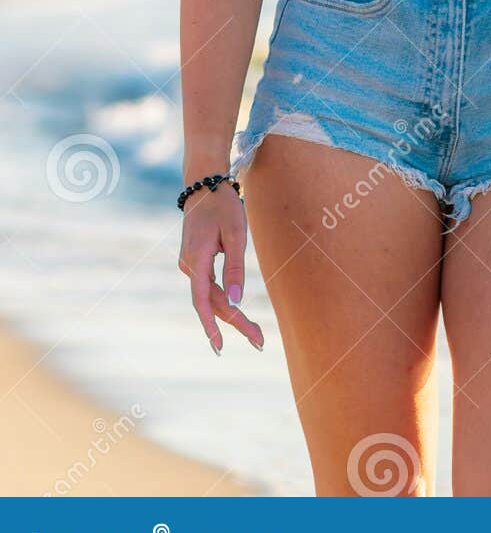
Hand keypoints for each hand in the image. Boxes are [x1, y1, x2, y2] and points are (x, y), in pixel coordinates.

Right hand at [178, 181, 263, 352]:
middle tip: (260, 341)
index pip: (203, 301)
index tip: (220, 347)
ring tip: (254, 332)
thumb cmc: (223, 206)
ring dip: (230, 315)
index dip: (211, 326)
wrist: (204, 184)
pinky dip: (223, 301)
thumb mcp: (234, 234)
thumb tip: (236, 302)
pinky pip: (209, 287)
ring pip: (211, 296)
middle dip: (235, 323)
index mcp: (196, 260)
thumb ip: (234, 268)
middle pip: (212, 302)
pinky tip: (237, 314)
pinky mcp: (195, 261)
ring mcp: (190, 264)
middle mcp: (189, 266)